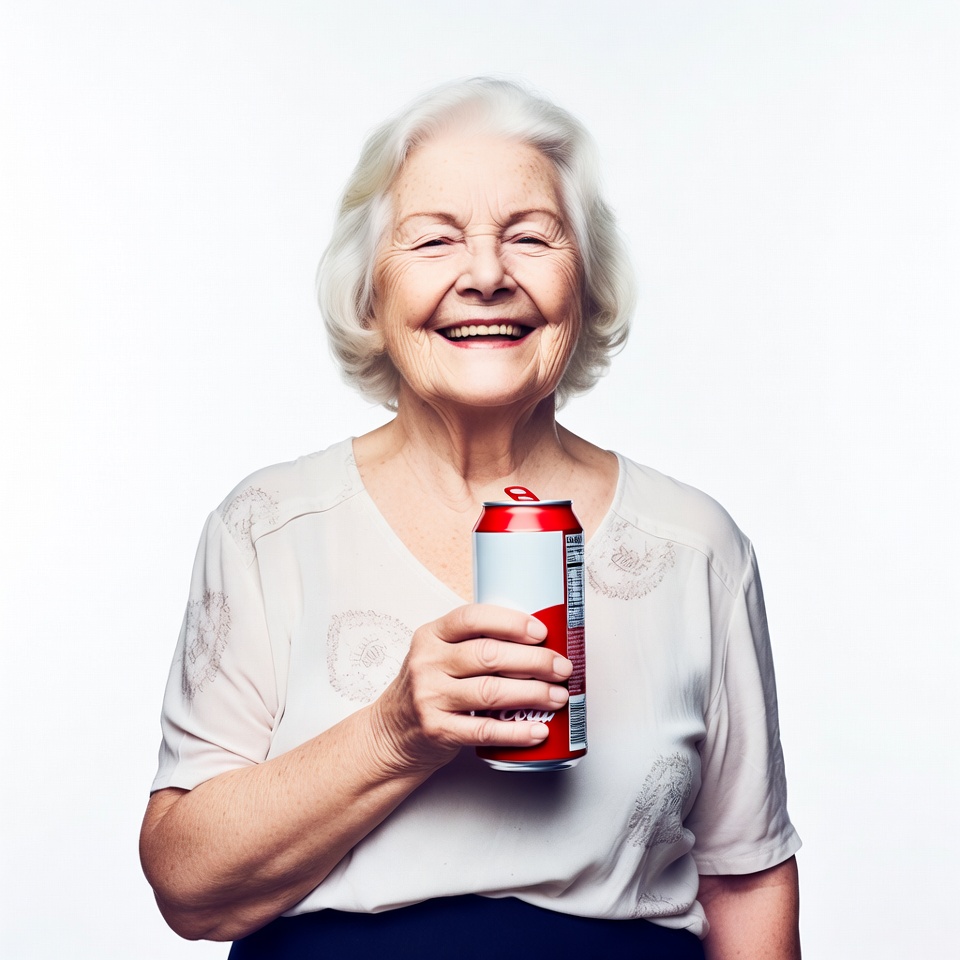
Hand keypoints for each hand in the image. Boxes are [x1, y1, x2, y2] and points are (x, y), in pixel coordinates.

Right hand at [372, 603, 572, 771]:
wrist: (393, 731)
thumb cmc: (431, 686)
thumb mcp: (441, 653)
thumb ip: (475, 642)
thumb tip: (538, 639)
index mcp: (432, 635)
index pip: (472, 619)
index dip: (510, 623)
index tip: (541, 631)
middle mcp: (427, 663)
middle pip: (488, 655)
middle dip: (534, 660)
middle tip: (561, 667)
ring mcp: (430, 698)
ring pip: (490, 692)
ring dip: (532, 694)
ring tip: (558, 695)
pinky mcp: (437, 730)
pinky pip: (484, 730)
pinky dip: (516, 731)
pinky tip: (538, 729)